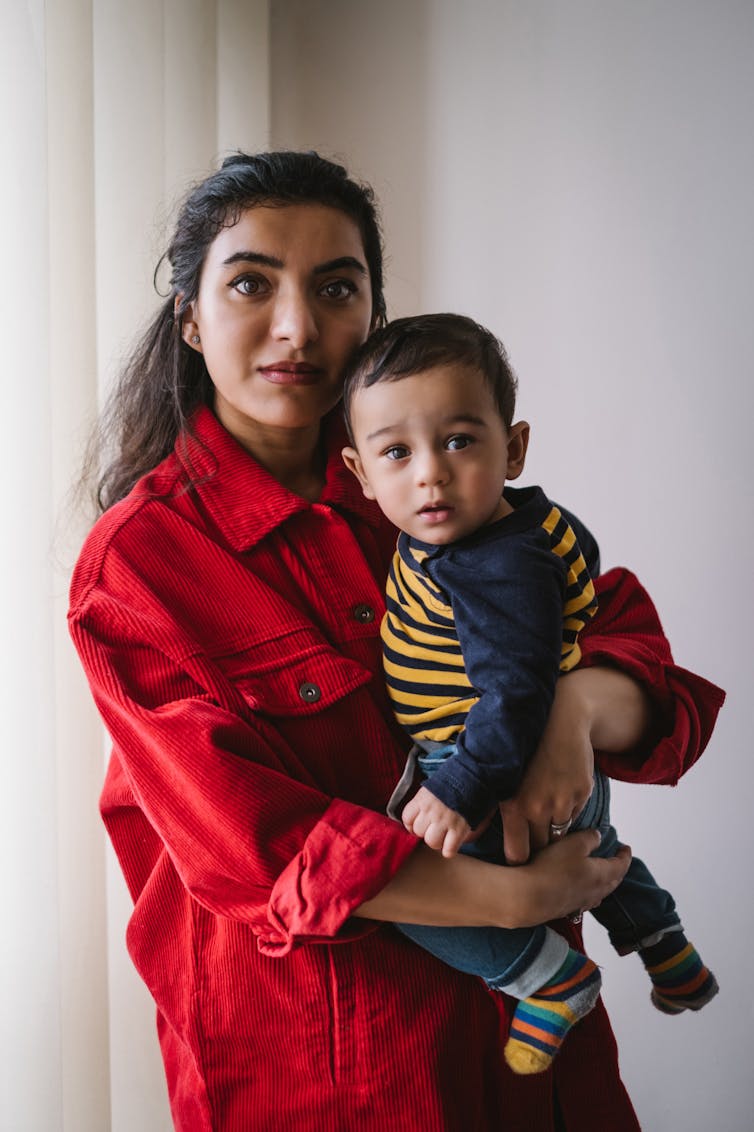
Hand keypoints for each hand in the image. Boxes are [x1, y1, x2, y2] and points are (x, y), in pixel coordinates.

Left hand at [402, 786, 470, 857]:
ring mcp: (445, 821)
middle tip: (434, 827)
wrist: (473, 779)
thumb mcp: (431, 789)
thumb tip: (413, 820)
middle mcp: (431, 811)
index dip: (411, 824)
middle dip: (425, 831)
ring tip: (443, 835)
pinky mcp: (459, 830)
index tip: (417, 824)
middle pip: (419, 831)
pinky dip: (450, 849)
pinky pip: (448, 850)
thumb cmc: (451, 785)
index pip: (407, 818)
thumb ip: (421, 803)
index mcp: (422, 800)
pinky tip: (452, 842)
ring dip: (437, 841)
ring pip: (432, 842)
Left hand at [500, 674, 594, 864]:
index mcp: (513, 805)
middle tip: (533, 831)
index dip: (519, 858)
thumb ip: (487, 808)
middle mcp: (538, 807)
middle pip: (541, 848)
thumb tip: (466, 838)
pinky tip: (559, 787)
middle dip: (538, 844)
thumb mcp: (498, 776)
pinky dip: (568, 808)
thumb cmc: (521, 747)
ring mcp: (563, 801)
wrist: (558, 719)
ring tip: (546, 802)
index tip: (518, 854)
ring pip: (560, 832)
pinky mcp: (581, 793)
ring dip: (554, 825)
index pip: (517, 855)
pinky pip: (575, 814)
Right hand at [512, 830, 631, 926]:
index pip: (621, 865)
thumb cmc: (552, 868)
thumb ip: (590, 838)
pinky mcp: (566, 909)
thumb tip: (598, 837)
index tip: (626, 847)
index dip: (625, 855)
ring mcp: (581, 903)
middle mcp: (595, 891)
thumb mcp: (574, 843)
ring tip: (601, 875)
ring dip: (604, 883)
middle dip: (617, 870)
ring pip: (600, 893)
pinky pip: (586, 900)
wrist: (528, 897)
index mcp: (601, 874)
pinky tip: (582, 891)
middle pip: (613, 881)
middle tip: (617, 861)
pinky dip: (590, 893)